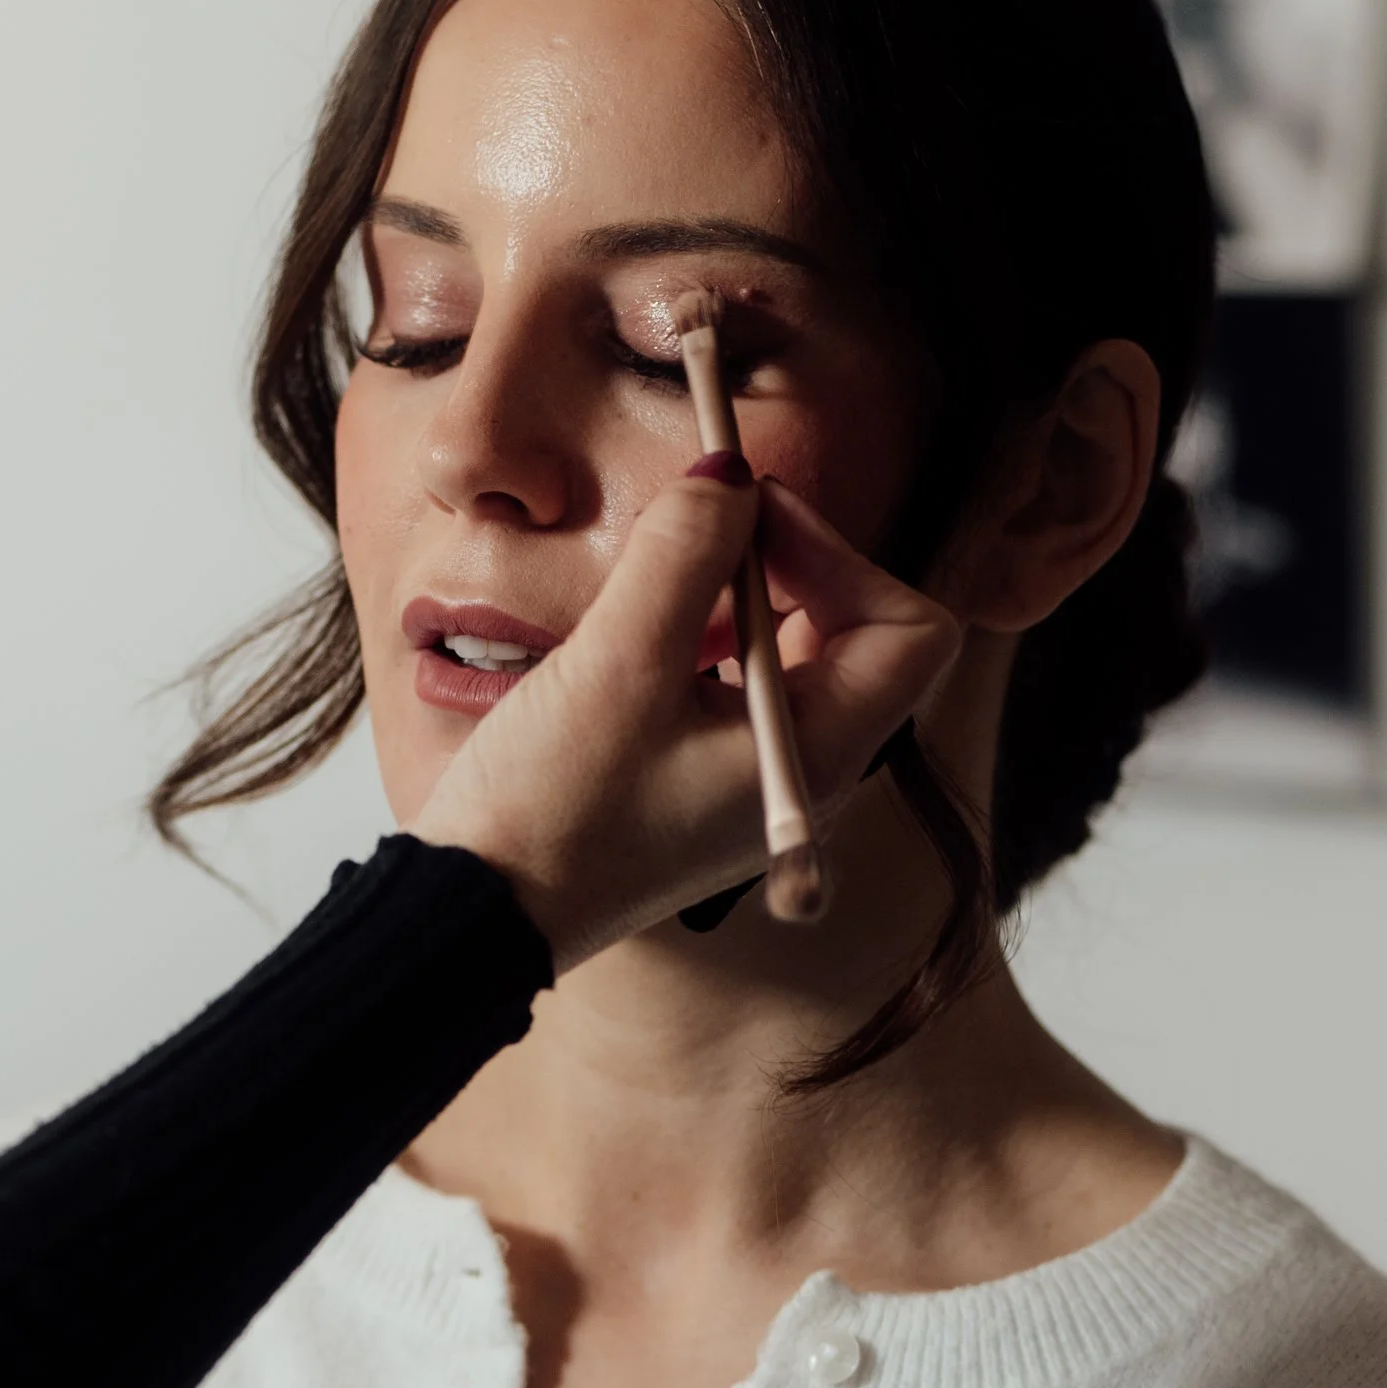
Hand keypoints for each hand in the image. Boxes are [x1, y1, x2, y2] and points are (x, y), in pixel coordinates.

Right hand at [411, 466, 962, 969]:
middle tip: (702, 527)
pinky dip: (696, 639)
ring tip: (656, 584)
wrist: (479, 912)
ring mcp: (752, 783)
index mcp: (816, 757)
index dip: (842, 556)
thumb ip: (684, 554)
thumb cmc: (553, 809)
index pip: (908, 632)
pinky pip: (731, 686)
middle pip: (849, 634)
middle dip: (784, 566)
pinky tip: (632, 638)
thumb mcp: (619, 662)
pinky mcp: (698, 782)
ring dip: (732, 598)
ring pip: (785, 655)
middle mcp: (801, 775)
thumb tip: (730, 475)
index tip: (753, 520)